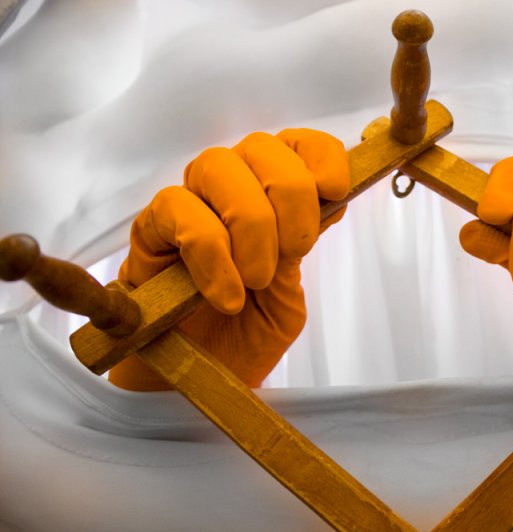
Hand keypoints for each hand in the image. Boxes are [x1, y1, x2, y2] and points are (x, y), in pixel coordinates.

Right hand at [108, 129, 349, 389]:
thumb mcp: (290, 296)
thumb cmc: (248, 334)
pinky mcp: (152, 228)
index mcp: (274, 196)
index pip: (299, 145)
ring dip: (250, 222)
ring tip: (257, 278)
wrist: (201, 378)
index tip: (334, 190)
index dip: (320, 156)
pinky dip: (212, 253)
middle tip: (294, 253)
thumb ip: (301, 248)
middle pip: (261, 147)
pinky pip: (177, 209)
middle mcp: (233, 188)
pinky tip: (226, 295)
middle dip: (289, 195)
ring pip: (217, 166)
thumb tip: (328, 197)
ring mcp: (191, 203)